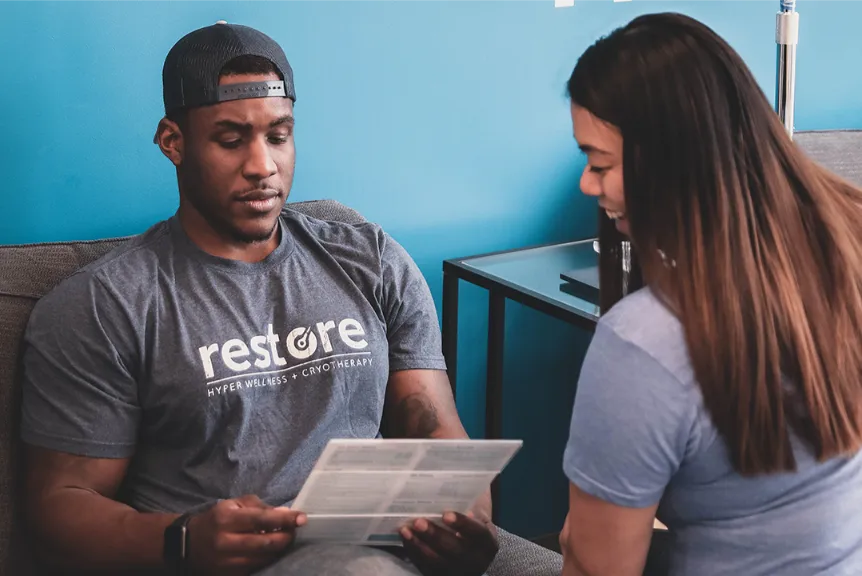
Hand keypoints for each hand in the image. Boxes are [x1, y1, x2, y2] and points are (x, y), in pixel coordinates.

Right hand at [186, 494, 305, 575]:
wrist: (188, 544)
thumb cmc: (216, 520)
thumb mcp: (233, 504)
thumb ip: (260, 507)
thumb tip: (285, 514)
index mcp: (226, 519)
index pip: (262, 519)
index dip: (284, 520)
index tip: (302, 518)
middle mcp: (225, 542)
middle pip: (266, 543)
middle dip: (286, 537)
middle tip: (295, 530)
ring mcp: (226, 563)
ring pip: (264, 559)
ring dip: (279, 549)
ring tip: (284, 539)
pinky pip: (256, 569)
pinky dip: (268, 559)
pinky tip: (271, 551)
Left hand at [400, 510, 498, 575]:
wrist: (475, 555)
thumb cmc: (474, 527)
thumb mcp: (479, 517)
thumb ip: (469, 505)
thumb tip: (449, 487)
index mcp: (487, 543)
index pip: (477, 533)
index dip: (462, 524)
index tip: (446, 514)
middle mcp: (475, 561)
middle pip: (455, 550)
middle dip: (435, 536)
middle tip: (418, 521)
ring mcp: (458, 571)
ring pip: (437, 562)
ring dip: (419, 546)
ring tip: (405, 529)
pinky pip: (425, 568)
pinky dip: (414, 553)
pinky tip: (405, 538)